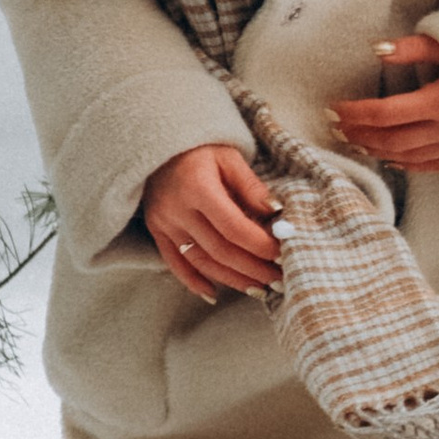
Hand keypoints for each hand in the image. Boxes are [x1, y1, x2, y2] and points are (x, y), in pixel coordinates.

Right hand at [143, 144, 281, 301]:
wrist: (156, 144)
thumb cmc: (200, 149)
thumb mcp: (229, 158)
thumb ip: (251, 186)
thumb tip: (277, 213)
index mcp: (198, 189)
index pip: (234, 227)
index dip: (260, 245)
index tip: (283, 254)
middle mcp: (178, 210)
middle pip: (220, 250)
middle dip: (252, 268)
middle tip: (279, 280)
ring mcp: (164, 223)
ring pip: (200, 261)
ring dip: (231, 279)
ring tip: (259, 289)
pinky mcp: (156, 231)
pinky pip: (174, 263)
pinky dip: (193, 281)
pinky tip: (214, 294)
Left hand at [329, 33, 438, 172]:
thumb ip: (413, 47)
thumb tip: (377, 49)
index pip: (385, 114)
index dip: (355, 113)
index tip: (334, 108)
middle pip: (392, 139)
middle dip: (359, 134)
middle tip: (337, 127)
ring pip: (410, 157)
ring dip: (378, 151)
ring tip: (355, 142)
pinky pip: (435, 166)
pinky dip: (409, 165)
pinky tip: (392, 160)